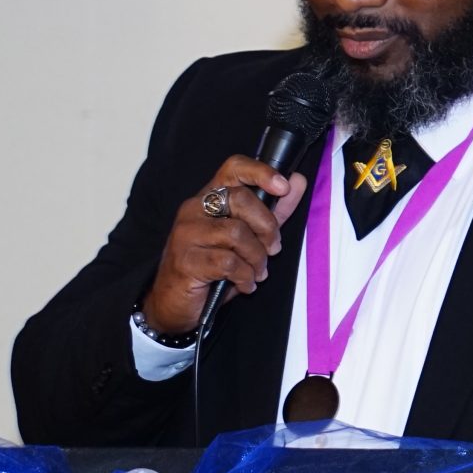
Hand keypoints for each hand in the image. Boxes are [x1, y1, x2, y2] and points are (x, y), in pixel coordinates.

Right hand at [141, 157, 308, 335]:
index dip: (260, 172)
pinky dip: (245, 277)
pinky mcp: (185, 260)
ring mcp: (186, 233)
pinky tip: (244, 284)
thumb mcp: (248, 237)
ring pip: (237, 233)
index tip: (283, 186)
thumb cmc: (212, 268)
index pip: (233, 168)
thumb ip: (272, 210)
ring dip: (257, 258)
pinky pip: (229, 262)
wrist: (175, 303)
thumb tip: (297, 181)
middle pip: (241, 199)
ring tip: (256, 272)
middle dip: (267, 226)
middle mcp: (194, 209)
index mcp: (210, 198)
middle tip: (273, 249)